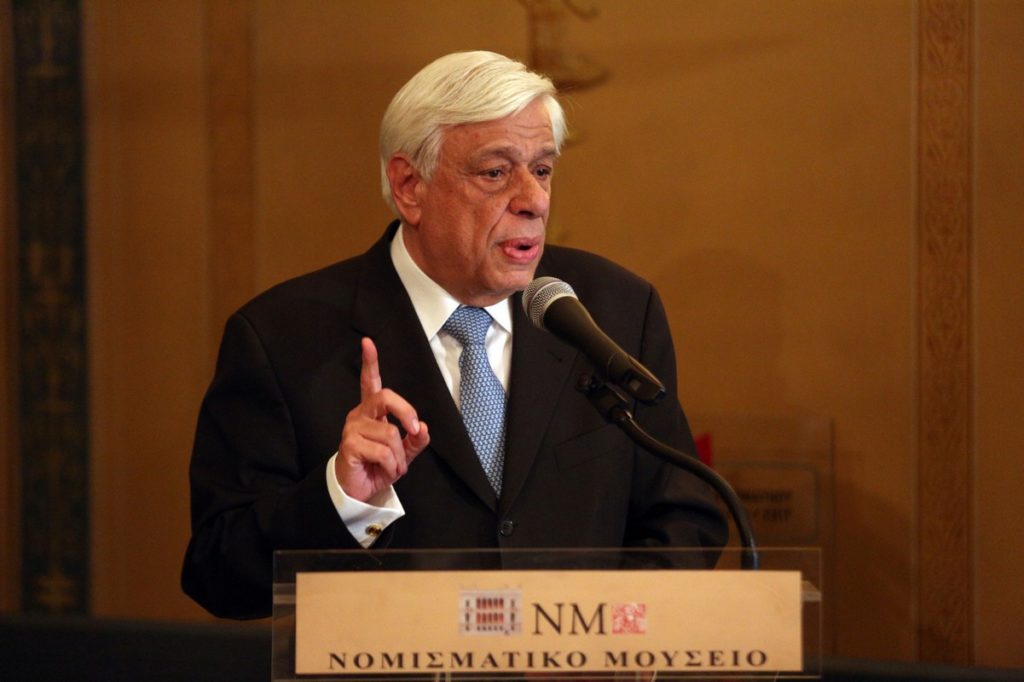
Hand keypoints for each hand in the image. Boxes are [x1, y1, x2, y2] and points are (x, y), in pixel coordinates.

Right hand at [336, 337, 429, 501]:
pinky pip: (383, 451)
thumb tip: (423, 427)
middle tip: (414, 429)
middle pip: (385, 396)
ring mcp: (353, 428)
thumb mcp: (403, 453)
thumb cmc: (378, 466)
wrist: (359, 490)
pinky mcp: (350, 444)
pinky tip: (384, 470)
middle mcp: (360, 415)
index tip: (368, 342)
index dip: (370, 362)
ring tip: (392, 465)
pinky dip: (392, 465)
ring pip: (391, 433)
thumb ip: (415, 439)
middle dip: (406, 411)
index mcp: (372, 412)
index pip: (370, 382)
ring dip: (399, 455)